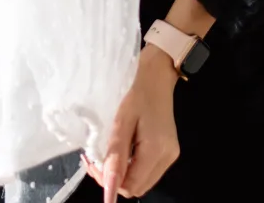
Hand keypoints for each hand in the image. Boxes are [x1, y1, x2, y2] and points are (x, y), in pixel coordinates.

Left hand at [86, 46, 181, 200]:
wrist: (157, 74)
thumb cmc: (137, 91)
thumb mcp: (121, 121)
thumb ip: (116, 156)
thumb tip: (109, 189)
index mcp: (157, 150)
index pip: (130, 186)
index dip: (109, 182)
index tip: (93, 163)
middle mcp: (167, 158)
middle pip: (137, 187)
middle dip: (113, 180)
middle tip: (96, 159)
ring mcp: (170, 155)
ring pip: (141, 181)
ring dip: (121, 175)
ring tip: (106, 155)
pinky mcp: (168, 151)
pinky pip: (146, 171)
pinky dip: (130, 168)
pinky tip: (120, 153)